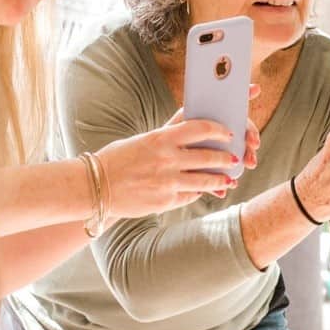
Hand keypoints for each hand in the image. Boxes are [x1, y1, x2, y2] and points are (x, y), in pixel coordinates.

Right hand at [94, 113, 244, 217]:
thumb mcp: (143, 140)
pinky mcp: (165, 202)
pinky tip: (204, 190)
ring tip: (229, 179)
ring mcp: (167, 182)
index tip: (229, 133)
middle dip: (227, 158)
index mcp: (160, 138)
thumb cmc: (117, 159)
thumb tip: (193, 128)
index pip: (201, 128)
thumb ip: (168, 135)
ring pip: (205, 180)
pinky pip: (191, 195)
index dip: (220, 130)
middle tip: (235, 158)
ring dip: (220, 179)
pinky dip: (199, 192)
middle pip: (209, 156)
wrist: (94, 186)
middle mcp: (167, 159)